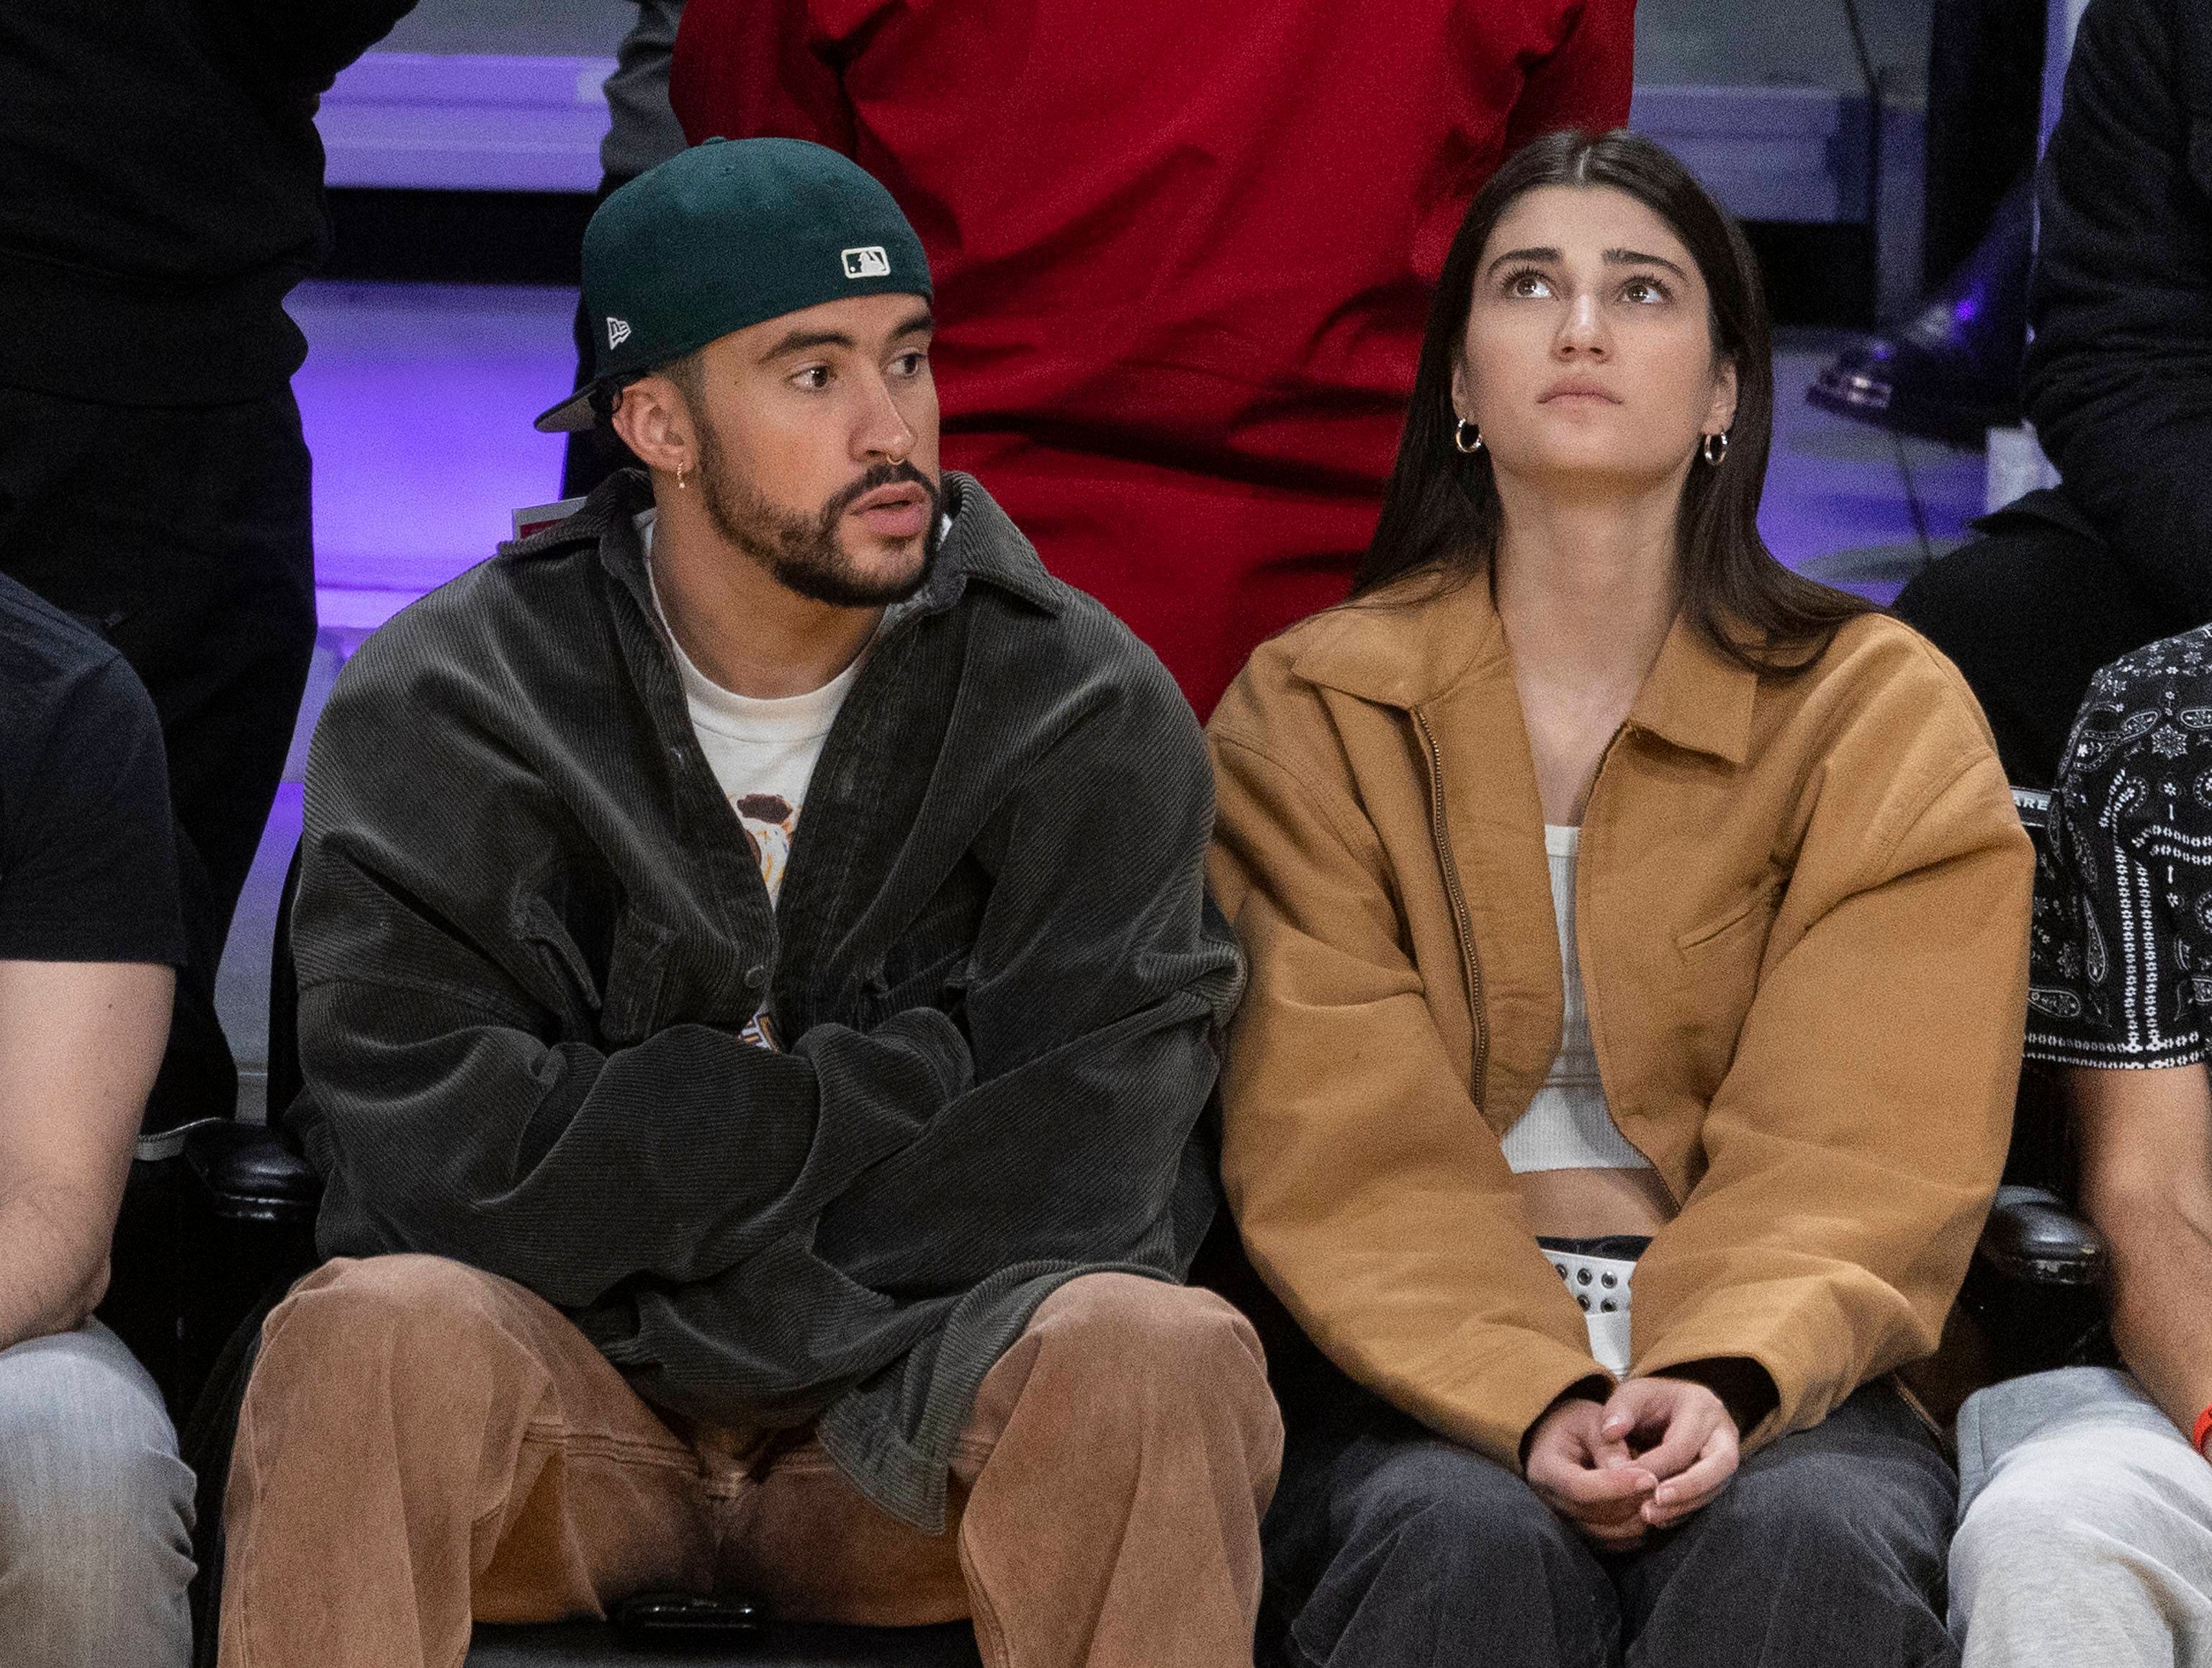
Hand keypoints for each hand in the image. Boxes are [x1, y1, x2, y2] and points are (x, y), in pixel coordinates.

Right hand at [1524, 1396, 1658, 1550]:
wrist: (1556, 1442)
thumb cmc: (1574, 1425)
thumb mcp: (1589, 1420)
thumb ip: (1608, 1444)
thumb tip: (1632, 1472)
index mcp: (1545, 1469)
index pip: (1580, 1488)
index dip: (1616, 1487)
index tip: (1649, 1477)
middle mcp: (1550, 1502)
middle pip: (1595, 1514)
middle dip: (1632, 1501)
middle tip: (1660, 1483)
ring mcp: (1564, 1522)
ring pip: (1607, 1533)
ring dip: (1636, 1517)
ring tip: (1655, 1494)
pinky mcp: (1581, 1532)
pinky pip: (1612, 1543)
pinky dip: (1633, 1530)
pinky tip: (1645, 1508)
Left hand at [1598, 1376, 1739, 1529]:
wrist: (1666, 1407)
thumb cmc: (1647, 1401)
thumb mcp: (1630, 1395)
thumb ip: (1617, 1411)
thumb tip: (1610, 1433)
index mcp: (1701, 1405)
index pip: (1682, 1444)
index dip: (1655, 1465)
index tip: (1628, 1480)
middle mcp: (1723, 1430)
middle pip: (1718, 1466)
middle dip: (1685, 1490)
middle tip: (1650, 1507)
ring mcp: (1726, 1454)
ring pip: (1716, 1487)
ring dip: (1684, 1505)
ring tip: (1649, 1516)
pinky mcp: (1721, 1475)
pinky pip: (1709, 1497)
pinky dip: (1685, 1510)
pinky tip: (1660, 1518)